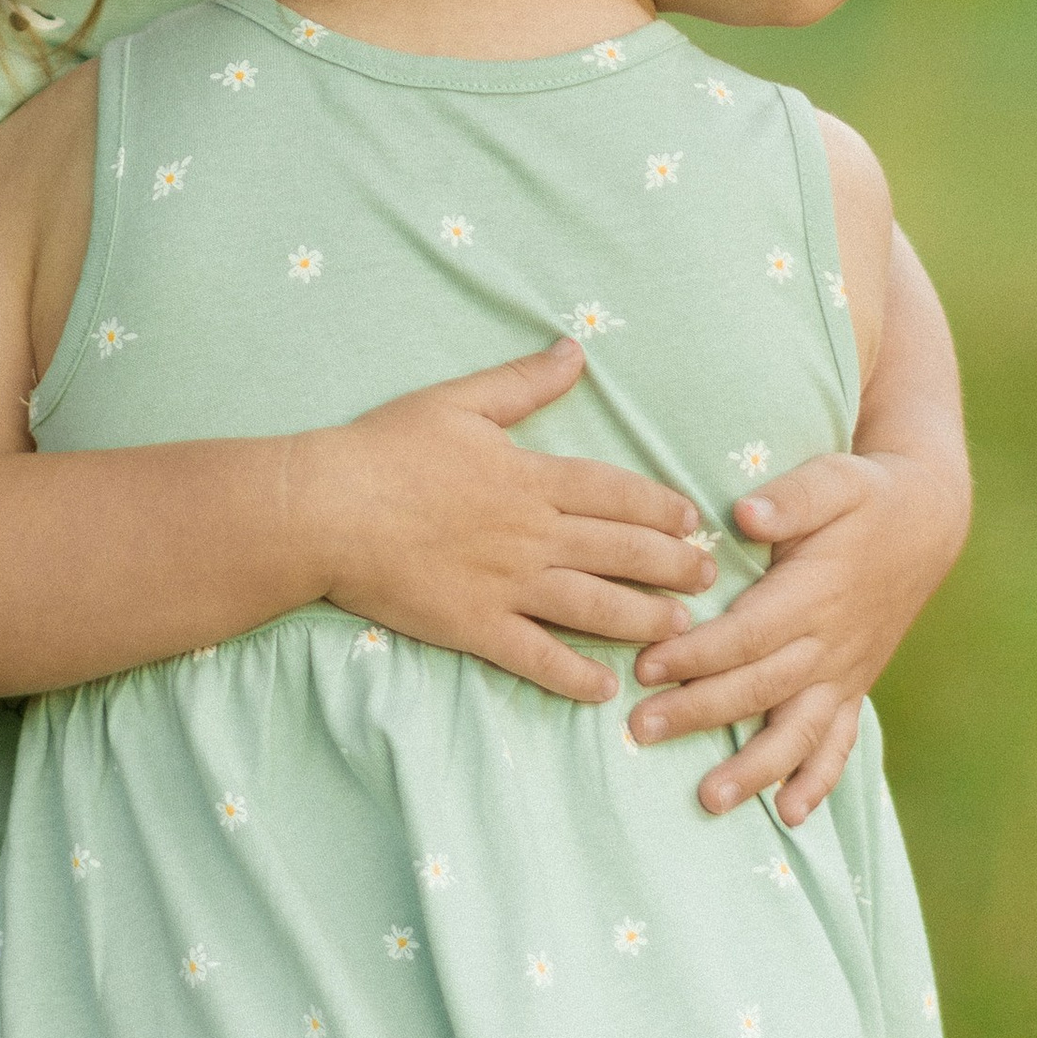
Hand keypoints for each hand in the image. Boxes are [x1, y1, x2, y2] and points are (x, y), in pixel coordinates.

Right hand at [305, 338, 710, 704]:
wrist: (327, 508)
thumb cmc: (385, 449)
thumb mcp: (459, 401)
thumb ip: (523, 381)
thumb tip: (575, 348)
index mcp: (530, 477)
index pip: (616, 493)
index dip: (661, 508)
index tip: (692, 521)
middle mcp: (532, 534)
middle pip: (621, 551)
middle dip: (672, 565)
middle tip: (709, 578)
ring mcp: (507, 584)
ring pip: (595, 605)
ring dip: (644, 617)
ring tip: (679, 627)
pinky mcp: (476, 626)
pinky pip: (538, 656)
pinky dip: (575, 675)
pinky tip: (606, 688)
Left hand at [627, 447, 968, 822]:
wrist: (929, 521)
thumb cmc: (867, 495)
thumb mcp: (835, 477)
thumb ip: (793, 497)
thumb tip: (746, 513)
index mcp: (814, 593)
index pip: (747, 634)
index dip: (697, 655)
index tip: (645, 668)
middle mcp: (829, 643)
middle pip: (758, 688)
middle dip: (699, 713)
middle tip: (641, 733)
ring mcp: (844, 672)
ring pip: (797, 730)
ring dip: (755, 768)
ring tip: (710, 799)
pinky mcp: (854, 686)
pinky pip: (839, 742)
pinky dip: (816, 780)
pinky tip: (788, 814)